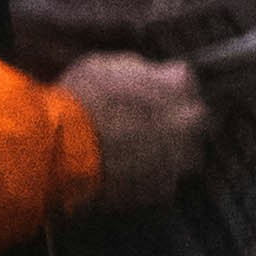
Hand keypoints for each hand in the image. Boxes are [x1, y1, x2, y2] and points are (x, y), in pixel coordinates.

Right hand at [68, 51, 208, 206]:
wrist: (60, 148)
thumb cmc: (79, 100)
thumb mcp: (107, 66)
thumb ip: (139, 71)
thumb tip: (146, 76)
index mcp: (179, 84)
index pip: (185, 82)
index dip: (164, 88)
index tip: (149, 96)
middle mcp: (190, 121)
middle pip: (196, 120)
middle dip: (178, 121)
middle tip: (147, 125)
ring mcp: (180, 158)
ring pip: (187, 155)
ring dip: (171, 152)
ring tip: (139, 152)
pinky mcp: (163, 189)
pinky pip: (165, 181)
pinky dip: (152, 178)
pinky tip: (129, 173)